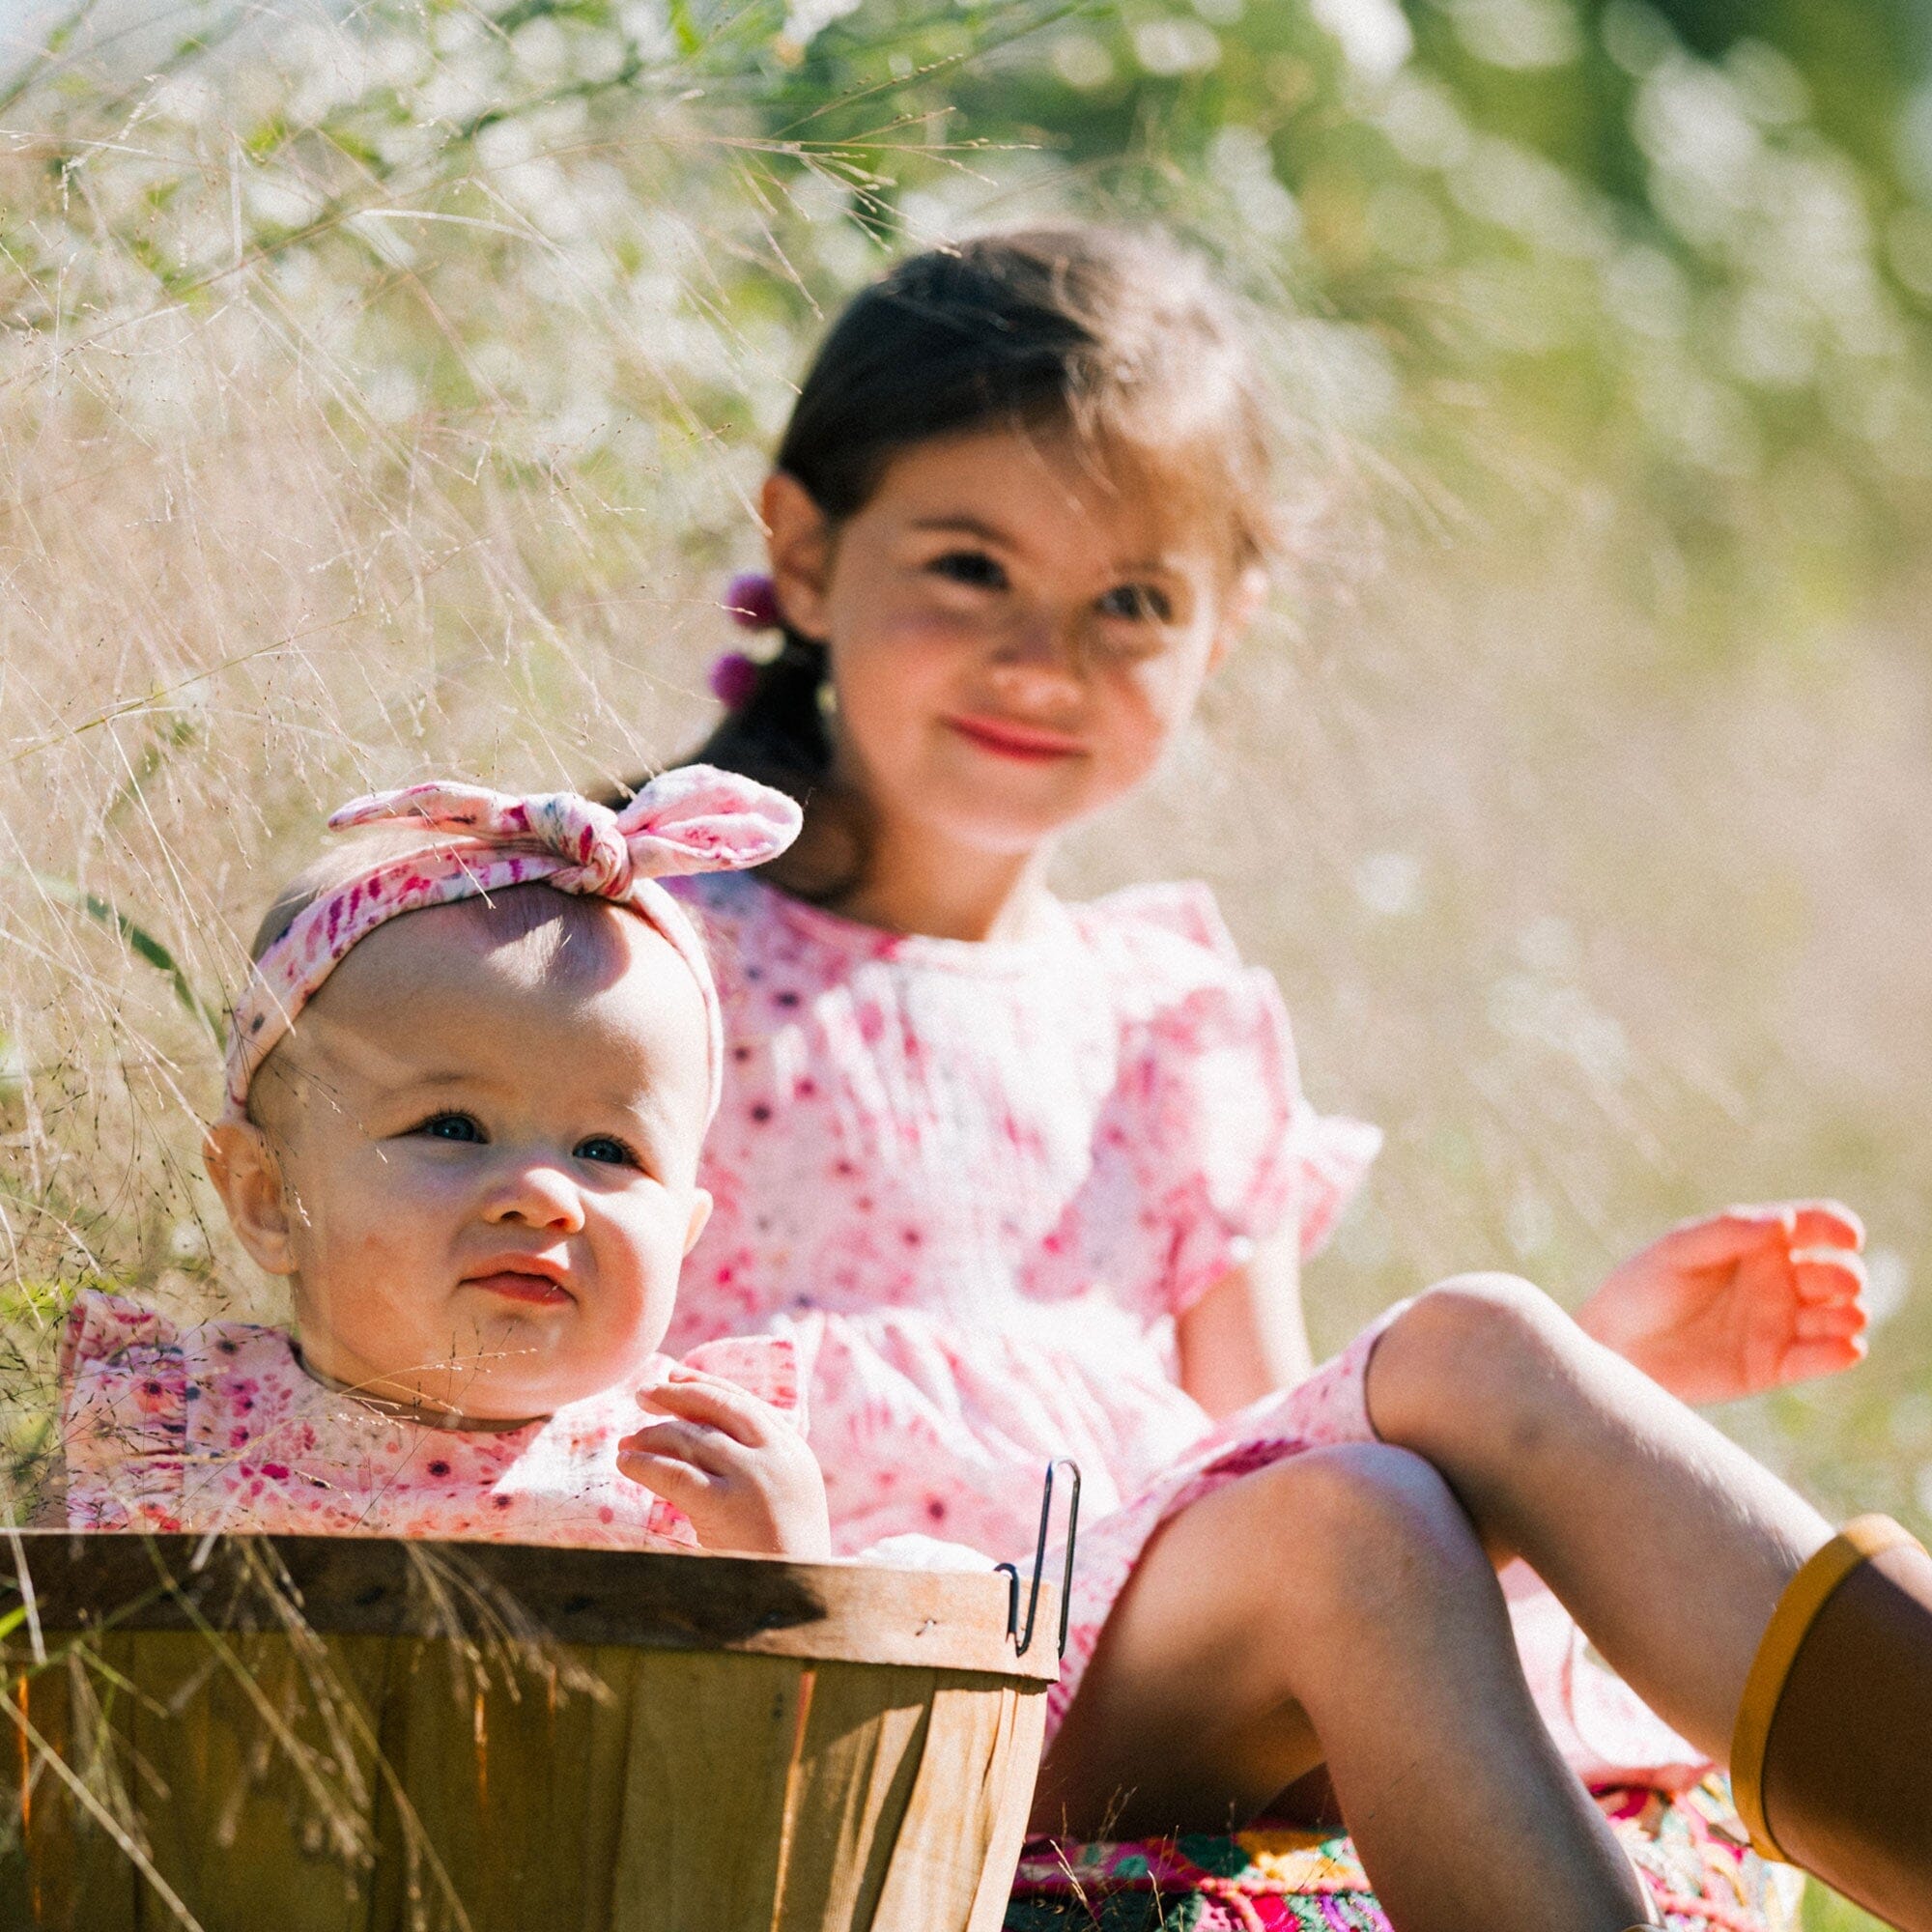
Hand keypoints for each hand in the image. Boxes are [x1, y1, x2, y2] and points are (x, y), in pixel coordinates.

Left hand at [618, 1365, 830, 1558]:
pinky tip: (626, 1463)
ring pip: (691, 1439)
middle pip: (717, 1408)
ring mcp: (752, 1478)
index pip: (744, 1401)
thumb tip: (709, 1435)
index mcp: (794, 1450)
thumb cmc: (786, 1556)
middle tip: (642, 1394)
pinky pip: (675, 1474)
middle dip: (675, 1396)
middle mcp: (776, 1455)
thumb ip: (762, 1463)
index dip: (706, 1384)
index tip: (677, 1376)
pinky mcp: (726, 1506)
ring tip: (627, 1442)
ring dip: (652, 1434)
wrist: (797, 1599)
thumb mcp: (789, 1496)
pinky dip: (645, 1464)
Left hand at [1575, 1201, 1867, 1405]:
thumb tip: (1785, 1220)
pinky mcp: (1775, 1365)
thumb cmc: (1642, 1287)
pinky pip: (1819, 1359)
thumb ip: (1729, 1232)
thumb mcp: (1678, 1251)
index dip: (1838, 1226)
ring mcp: (1781, 1322)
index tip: (1848, 1235)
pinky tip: (1847, 1348)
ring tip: (1846, 1316)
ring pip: (1838, 1314)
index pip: (1815, 1226)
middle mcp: (1778, 1280)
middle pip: (1836, 1271)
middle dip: (1846, 1275)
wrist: (1616, 1347)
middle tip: (1838, 1284)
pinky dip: (1839, 1353)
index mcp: (1759, 1242)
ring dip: (1850, 1313)